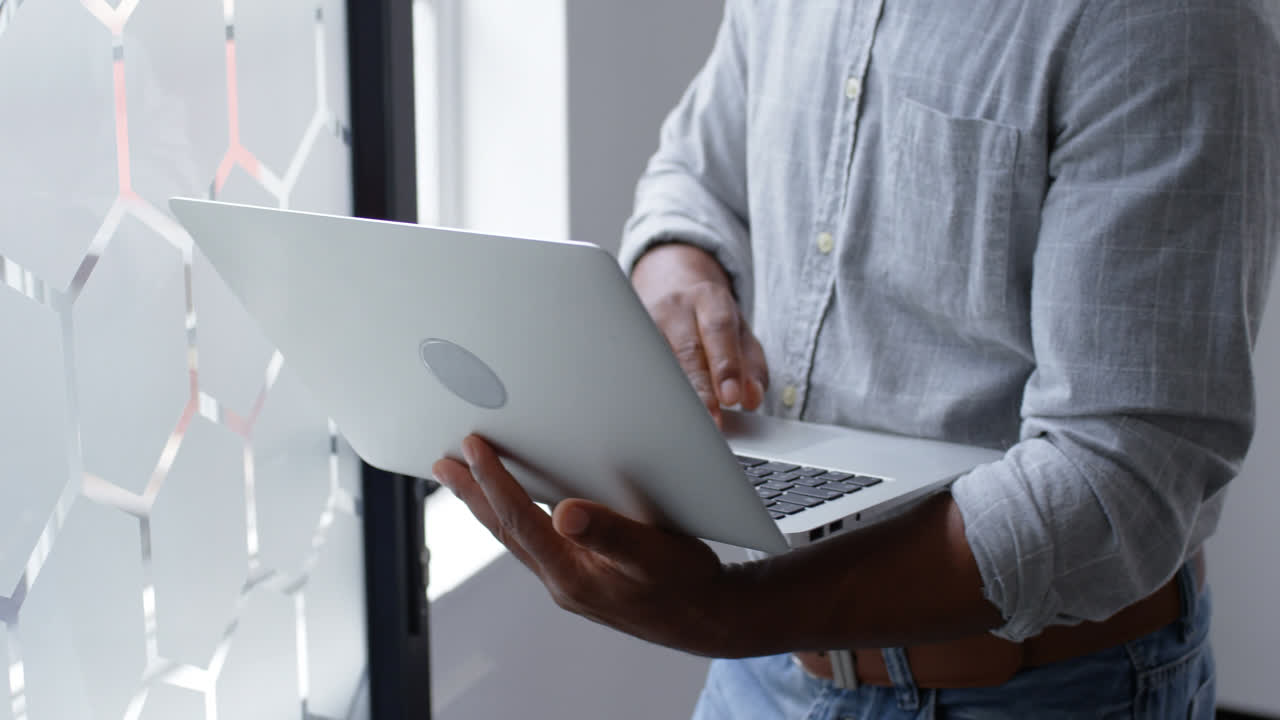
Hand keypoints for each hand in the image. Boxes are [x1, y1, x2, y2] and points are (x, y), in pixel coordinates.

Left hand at [432, 435, 747, 656]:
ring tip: (465, 477)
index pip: (519, 521)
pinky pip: (535, 541)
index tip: (474, 447)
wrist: (709, 618)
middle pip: (505, 530)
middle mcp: (562, 580)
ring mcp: (568, 581)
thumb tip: (565, 513)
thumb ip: (610, 533)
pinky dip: (516, 515)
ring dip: (488, 504)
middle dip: (472, 493)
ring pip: (516, 536)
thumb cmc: (687, 586)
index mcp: (573, 576)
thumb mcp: (654, 553)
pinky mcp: (580, 576)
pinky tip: (516, 501)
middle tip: (443, 462)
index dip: (494, 481)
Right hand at [632, 243, 768, 426]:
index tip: (732, 398)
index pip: (718, 330)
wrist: (670, 287)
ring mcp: (646, 321)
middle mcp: (676, 307)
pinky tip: (658, 414)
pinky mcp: (628, 338)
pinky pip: (639, 369)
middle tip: (712, 421)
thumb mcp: (740, 332)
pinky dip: (649, 393)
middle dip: (700, 389)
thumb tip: (752, 397)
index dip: (725, 366)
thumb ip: (753, 365)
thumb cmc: (709, 319)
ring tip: (684, 424)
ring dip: (672, 396)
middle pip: (687, 350)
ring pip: (658, 362)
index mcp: (709, 298)